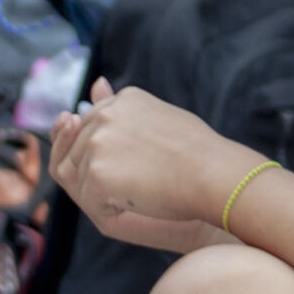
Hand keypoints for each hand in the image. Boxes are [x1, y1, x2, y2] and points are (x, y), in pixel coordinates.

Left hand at [49, 80, 242, 235]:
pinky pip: (89, 200)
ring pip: (81, 177)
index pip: (94, 126)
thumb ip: (123, 110)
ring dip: (103, 192)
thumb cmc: (198, 153)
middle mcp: (105, 115)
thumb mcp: (158, 119)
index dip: (106, 152)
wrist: (213, 174)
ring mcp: (97, 142)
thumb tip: (96, 84)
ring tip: (142, 192)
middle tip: (142, 182)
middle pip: (80, 152)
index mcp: (123, 100)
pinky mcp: (97, 173)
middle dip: (100, 173)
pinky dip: (108, 209)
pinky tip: (137, 204)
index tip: (128, 166)